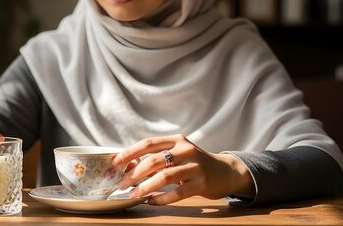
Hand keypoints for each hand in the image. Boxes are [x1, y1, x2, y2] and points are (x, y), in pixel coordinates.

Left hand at [112, 134, 254, 204]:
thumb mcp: (178, 154)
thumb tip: (129, 167)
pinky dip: (161, 198)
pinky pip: (178, 193)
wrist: (226, 172)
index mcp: (176, 140)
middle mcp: (186, 150)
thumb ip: (157, 158)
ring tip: (133, 194)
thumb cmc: (194, 163)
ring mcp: (195, 166)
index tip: (116, 162)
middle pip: (154, 161)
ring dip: (145, 187)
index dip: (130, 152)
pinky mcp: (202, 183)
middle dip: (134, 174)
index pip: (149, 144)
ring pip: (165, 177)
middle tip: (121, 184)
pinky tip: (151, 201)